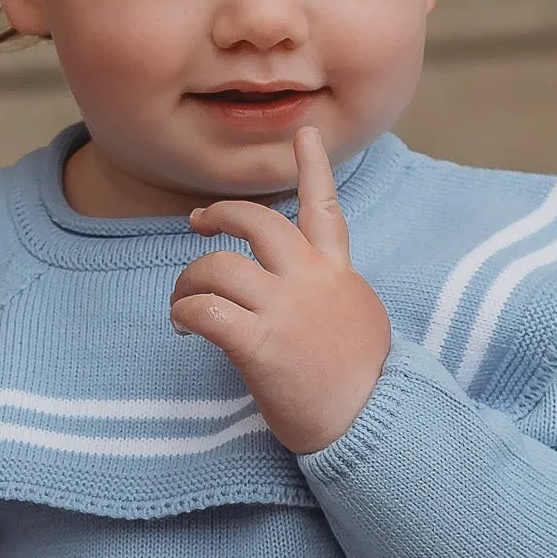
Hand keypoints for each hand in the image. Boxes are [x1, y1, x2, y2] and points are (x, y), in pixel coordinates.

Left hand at [170, 125, 392, 454]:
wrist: (373, 425)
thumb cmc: (361, 384)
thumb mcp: (359, 320)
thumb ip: (329, 293)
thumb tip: (297, 291)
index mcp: (337, 274)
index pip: (325, 209)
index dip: (314, 166)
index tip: (304, 132)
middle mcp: (311, 281)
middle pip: (257, 222)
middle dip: (221, 215)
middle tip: (198, 222)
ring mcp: (285, 310)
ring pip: (218, 266)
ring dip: (189, 281)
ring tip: (183, 305)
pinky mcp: (261, 345)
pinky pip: (205, 311)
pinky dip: (185, 313)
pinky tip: (183, 326)